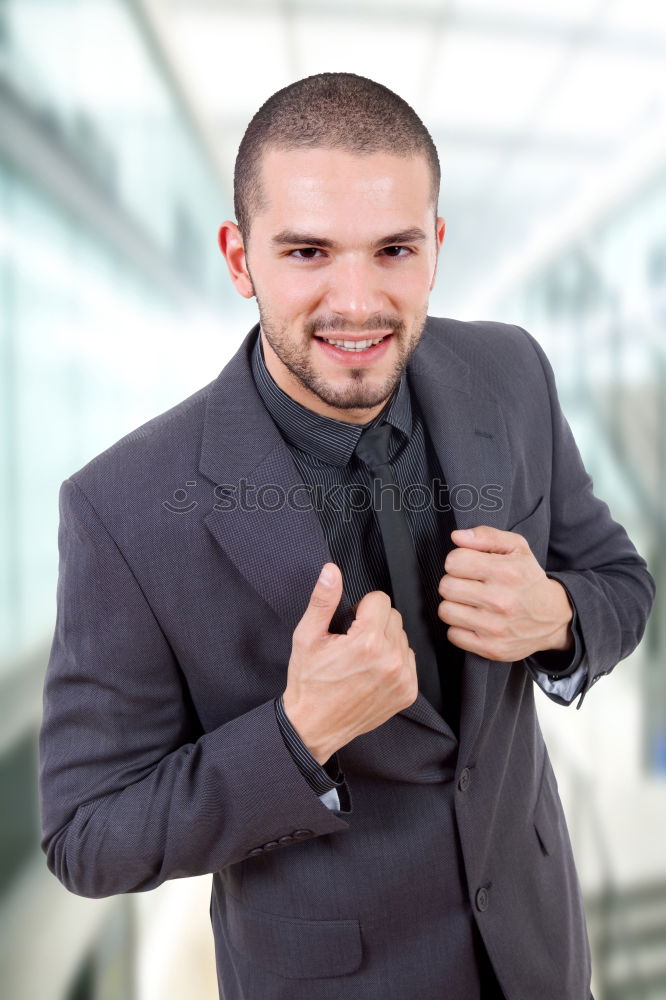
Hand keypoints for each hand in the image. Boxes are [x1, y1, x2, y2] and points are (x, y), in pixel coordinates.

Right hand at [282, 563, 417, 762]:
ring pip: (403, 637)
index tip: (348, 624)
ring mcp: (402, 678)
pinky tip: (372, 671)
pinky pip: (409, 659)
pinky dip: (394, 660)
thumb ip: (323, 601)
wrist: (314, 726)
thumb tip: (332, 571)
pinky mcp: (408, 692)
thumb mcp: (307, 637)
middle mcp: (390, 659)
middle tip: (352, 642)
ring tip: (362, 659)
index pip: (380, 599)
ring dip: (386, 641)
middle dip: (374, 622)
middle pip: (393, 616)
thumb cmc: (309, 682)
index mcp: (366, 642)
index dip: (361, 608)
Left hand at [437, 525, 573, 661]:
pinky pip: (452, 634)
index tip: (467, 566)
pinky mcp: (491, 648)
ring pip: (445, 611)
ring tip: (470, 602)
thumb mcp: (516, 548)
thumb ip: (486, 536)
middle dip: (453, 582)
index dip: (457, 561)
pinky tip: (474, 620)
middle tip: (469, 585)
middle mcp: (500, 600)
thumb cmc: (528, 579)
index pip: (454, 561)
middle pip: (446, 586)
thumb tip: (456, 536)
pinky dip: (459, 627)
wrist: (554, 617)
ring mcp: (495, 627)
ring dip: (454, 605)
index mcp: (505, 571)